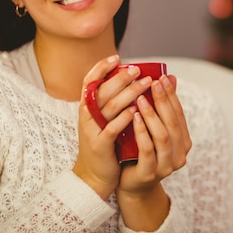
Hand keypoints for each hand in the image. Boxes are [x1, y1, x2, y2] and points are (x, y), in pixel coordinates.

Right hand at [73, 55, 151, 199]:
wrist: (94, 175)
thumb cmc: (106, 143)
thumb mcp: (108, 119)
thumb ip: (119, 100)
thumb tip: (141, 77)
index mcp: (88, 107)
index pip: (89, 81)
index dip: (101, 68)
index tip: (117, 57)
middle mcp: (87, 116)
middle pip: (102, 91)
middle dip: (121, 78)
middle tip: (138, 69)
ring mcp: (92, 130)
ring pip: (109, 107)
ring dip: (128, 93)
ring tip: (146, 84)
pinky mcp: (100, 145)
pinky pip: (111, 129)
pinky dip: (124, 118)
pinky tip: (137, 110)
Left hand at [116, 74, 191, 230]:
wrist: (130, 184)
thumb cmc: (140, 152)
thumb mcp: (152, 128)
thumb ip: (162, 107)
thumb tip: (169, 77)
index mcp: (184, 142)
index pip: (179, 114)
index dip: (171, 95)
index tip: (161, 77)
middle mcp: (180, 154)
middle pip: (172, 123)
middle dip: (162, 101)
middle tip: (152, 82)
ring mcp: (166, 166)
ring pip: (162, 136)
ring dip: (151, 115)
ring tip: (140, 98)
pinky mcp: (150, 173)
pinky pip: (147, 150)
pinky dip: (141, 132)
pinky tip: (133, 118)